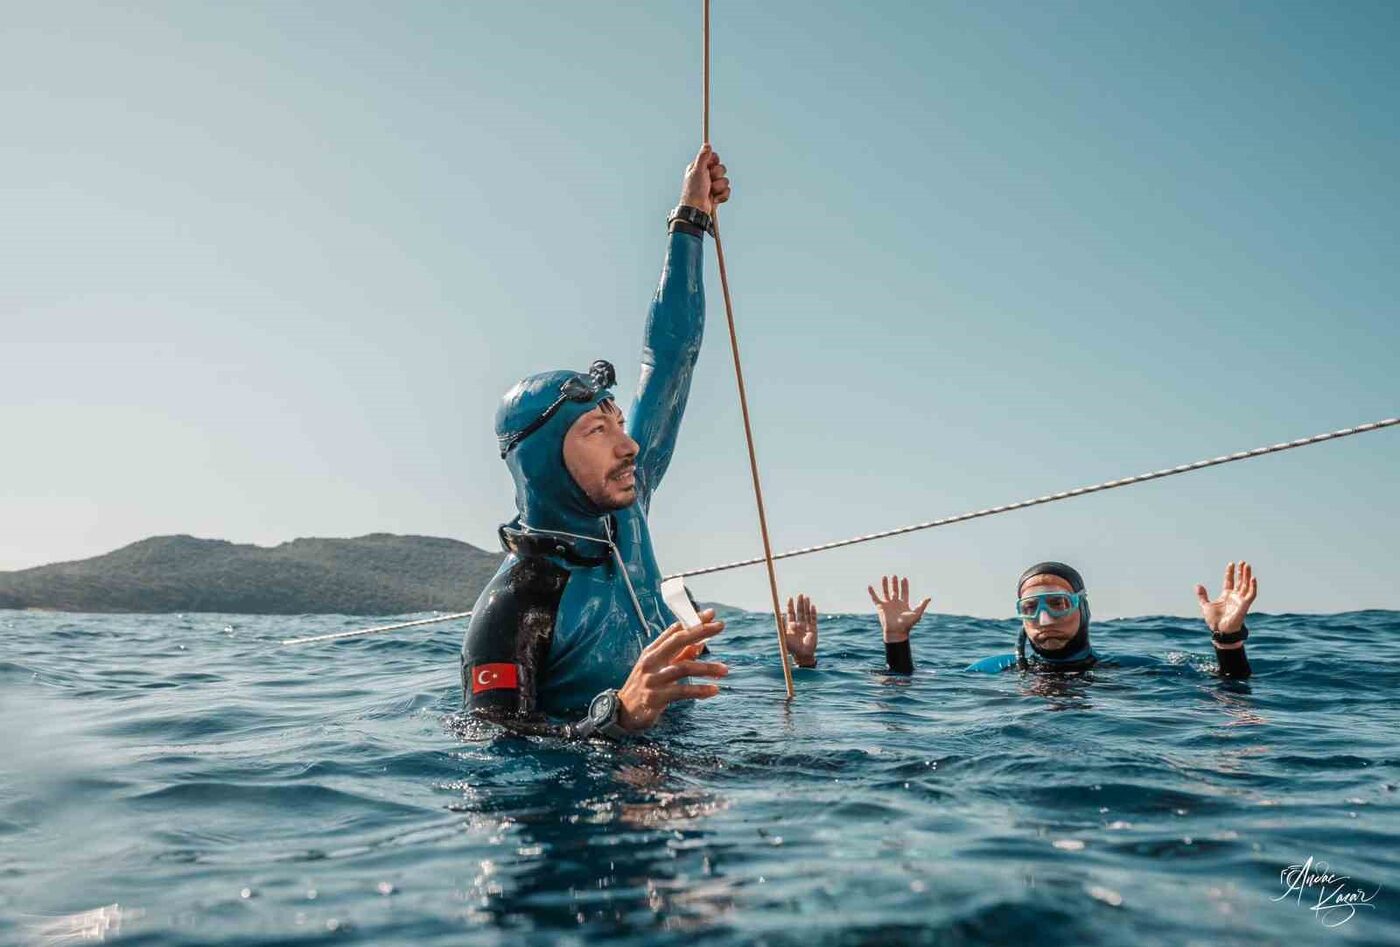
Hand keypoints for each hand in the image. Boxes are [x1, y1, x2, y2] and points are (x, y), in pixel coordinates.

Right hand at [617, 608, 727, 730]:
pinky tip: (714, 690)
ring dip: (706, 668)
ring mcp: (652, 679)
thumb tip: (700, 643)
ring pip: (683, 667)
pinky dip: (700, 690)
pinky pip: (682, 691)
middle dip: (700, 631)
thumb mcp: (660, 668)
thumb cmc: (646, 687)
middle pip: (677, 641)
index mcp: (652, 651)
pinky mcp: (656, 697)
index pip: (673, 631)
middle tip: (720, 626)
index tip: (710, 614)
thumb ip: (680, 656)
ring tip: (725, 669)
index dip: (692, 620)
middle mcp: (651, 661)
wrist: (624, 712)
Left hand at [679, 143, 730, 215]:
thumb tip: (707, 144)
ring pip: (725, 180)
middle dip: (717, 175)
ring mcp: (713, 185)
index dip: (714, 161)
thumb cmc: (693, 190)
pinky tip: (714, 200)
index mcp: (700, 167)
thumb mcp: (697, 171)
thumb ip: (702, 157)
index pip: (714, 157)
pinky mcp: (718, 194)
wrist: (696, 210)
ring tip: (710, 192)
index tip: (710, 165)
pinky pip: (728, 191)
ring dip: (719, 187)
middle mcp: (706, 175)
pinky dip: (722, 196)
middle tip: (709, 180)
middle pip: (722, 168)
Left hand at [783, 594, 818, 667]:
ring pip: (806, 613)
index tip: (790, 598)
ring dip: (806, 605)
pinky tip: (812, 606)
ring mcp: (806, 626)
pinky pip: (813, 619)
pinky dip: (813, 612)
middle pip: (799, 611)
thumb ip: (781, 626)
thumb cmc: (792, 648)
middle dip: (799, 603)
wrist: (802, 655)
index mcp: (791, 626)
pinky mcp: (813, 629)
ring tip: (806, 597)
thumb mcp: (784, 637)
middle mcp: (799, 625)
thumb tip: (778, 615)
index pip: (791, 613)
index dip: (790, 606)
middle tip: (799, 594)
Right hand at [867, 574, 930, 642]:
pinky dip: (872, 592)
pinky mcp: (880, 607)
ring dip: (885, 585)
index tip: (904, 578)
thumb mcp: (917, 614)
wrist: (896, 631)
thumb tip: (929, 597)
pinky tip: (870, 586)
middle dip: (895, 583)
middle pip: (895, 590)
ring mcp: (888, 605)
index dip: (905, 586)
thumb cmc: (907, 624)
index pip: (904, 592)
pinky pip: (875, 598)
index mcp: (904, 604)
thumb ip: (922, 605)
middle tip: (894, 576)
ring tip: (885, 577)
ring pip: (885, 592)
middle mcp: (895, 603)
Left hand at [1195, 560, 1257, 646]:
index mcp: (1226, 595)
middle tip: (1243, 562)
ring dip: (1247, 576)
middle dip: (1241, 572)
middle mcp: (1235, 596)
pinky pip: (1251, 595)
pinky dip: (1253, 587)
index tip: (1231, 564)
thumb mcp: (1206, 605)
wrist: (1220, 631)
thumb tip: (1198, 585)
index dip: (1230, 572)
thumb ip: (1202, 595)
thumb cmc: (1214, 621)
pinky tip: (1253, 578)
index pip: (1229, 581)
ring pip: (1246, 585)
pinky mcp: (1245, 605)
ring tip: (1247, 566)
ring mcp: (1240, 600)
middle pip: (1240, 581)